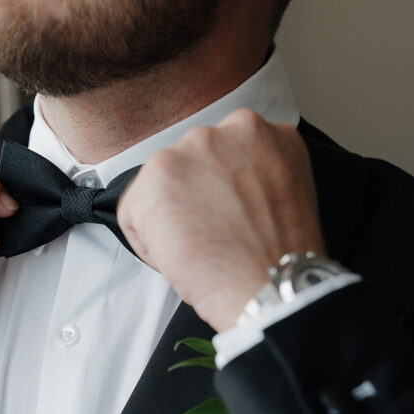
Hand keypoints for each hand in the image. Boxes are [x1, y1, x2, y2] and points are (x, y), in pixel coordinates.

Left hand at [116, 109, 326, 331]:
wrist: (270, 284)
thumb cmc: (279, 258)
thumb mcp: (281, 196)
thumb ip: (251, 178)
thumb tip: (220, 191)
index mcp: (264, 136)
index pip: (219, 158)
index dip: (217, 198)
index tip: (224, 221)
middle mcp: (229, 129)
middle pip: (187, 168)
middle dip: (190, 203)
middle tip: (211, 239)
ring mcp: (193, 148)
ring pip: (157, 188)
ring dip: (169, 221)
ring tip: (200, 249)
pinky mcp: (158, 174)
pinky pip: (132, 213)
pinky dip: (147, 243)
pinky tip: (180, 257)